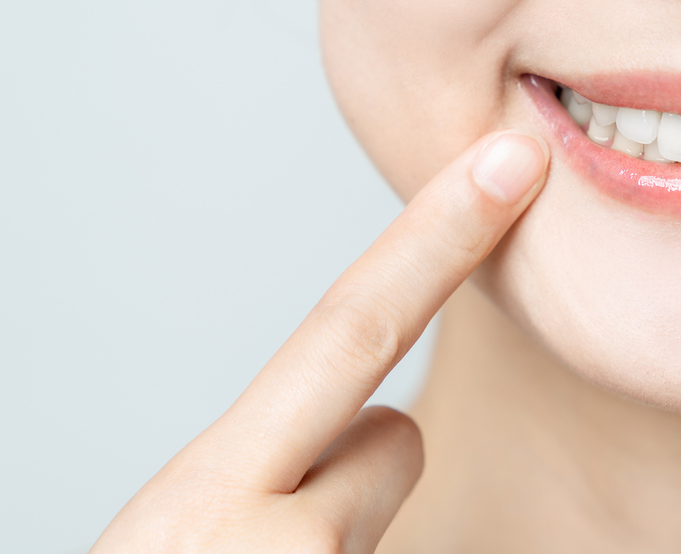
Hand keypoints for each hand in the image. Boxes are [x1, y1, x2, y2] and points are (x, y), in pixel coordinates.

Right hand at [90, 130, 549, 552]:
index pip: (348, 331)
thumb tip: (351, 450)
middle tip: (286, 534)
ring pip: (378, 514)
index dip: (437, 238)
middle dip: (364, 462)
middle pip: (395, 438)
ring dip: (336, 542)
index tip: (511, 164)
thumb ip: (250, 472)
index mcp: (202, 495)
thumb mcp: (169, 539)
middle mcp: (275, 540)